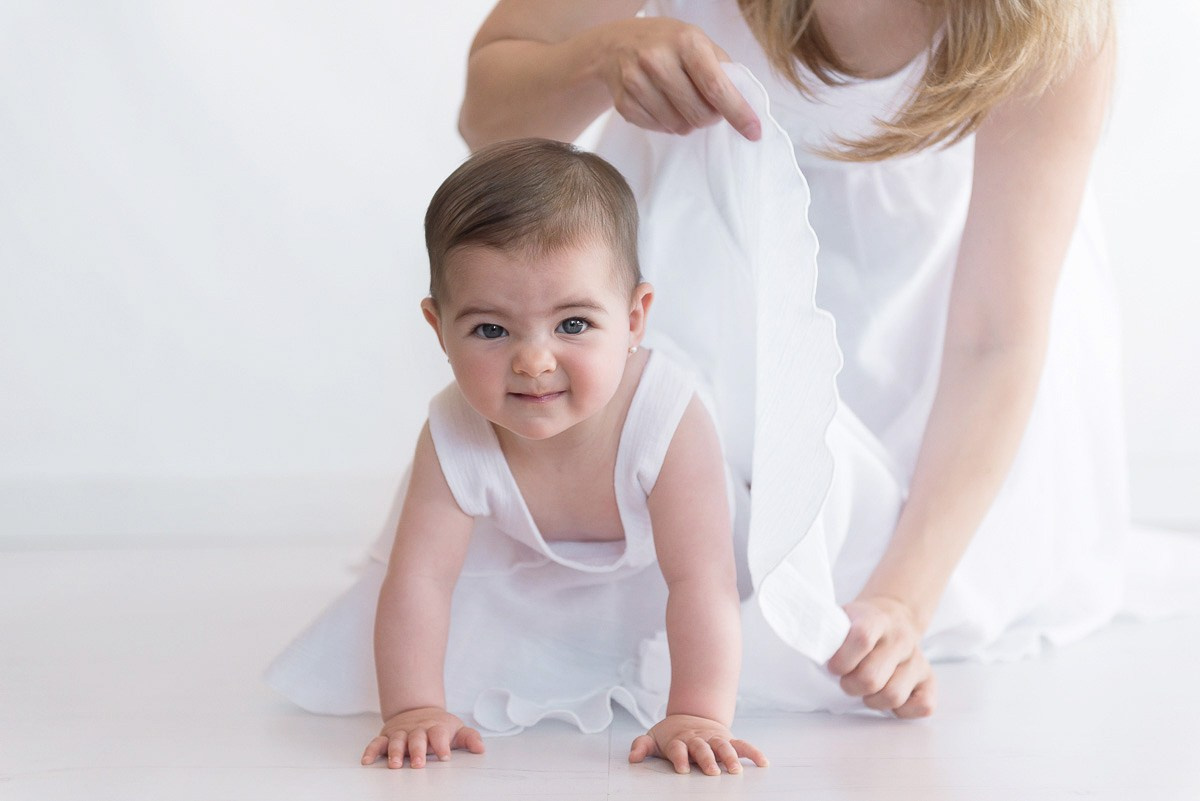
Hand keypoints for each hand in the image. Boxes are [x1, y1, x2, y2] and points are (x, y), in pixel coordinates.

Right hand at [361, 706, 483, 768]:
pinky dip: (371, 751)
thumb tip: (481, 749)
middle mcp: (417, 730)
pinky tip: (367, 761)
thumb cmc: (439, 726)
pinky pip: (377, 743)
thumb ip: (469, 738)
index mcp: (435, 728)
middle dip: (418, 750)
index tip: (445, 755)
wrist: (418, 710)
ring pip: (397, 741)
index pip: (439, 734)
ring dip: (395, 752)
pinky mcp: (387, 737)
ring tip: (396, 765)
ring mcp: (401, 733)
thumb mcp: (456, 730)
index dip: (442, 744)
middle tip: (419, 763)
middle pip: (417, 738)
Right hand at [597, 18, 760, 139]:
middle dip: (711, 117)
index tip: (753, 132)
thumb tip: (743, 106)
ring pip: (679, 126)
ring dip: (688, 121)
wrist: (617, 45)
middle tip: (709, 107)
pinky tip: (663, 105)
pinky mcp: (625, 103)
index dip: (737, 113)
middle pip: (699, 114)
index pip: (716, 87)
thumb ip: (722, 71)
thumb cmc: (668, 44)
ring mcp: (637, 82)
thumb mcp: (698, 42)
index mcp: (685, 42)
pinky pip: (660, 129)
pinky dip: (668, 124)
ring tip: (682, 102)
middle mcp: (657, 60)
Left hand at [629, 714, 767, 774]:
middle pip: (702, 748)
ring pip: (723, 746)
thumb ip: (641, 746)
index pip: (678, 748)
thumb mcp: (653, 737)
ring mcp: (714, 739)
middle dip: (707, 759)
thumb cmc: (671, 734)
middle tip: (711, 772)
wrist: (691, 715)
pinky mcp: (728, 739)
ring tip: (735, 770)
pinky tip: (763, 763)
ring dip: (729, 757)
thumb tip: (632, 758)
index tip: (681, 770)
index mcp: (679, 740)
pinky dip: (753, 752)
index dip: (679, 758)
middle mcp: (698, 739)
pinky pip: (743, 745)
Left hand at [826, 596, 936, 717]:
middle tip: (847, 682)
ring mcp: (918, 659)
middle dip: (852, 686)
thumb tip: (805, 646)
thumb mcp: (840, 618)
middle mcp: (901, 638)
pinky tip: (887, 698)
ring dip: (872, 700)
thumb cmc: (857, 625)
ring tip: (865, 690)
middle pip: (872, 677)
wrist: (893, 617)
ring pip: (893, 696)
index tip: (833, 668)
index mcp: (875, 619)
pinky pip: (923, 706)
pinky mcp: (929, 679)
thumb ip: (825, 632)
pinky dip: (902, 711)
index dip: (842, 660)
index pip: (861, 638)